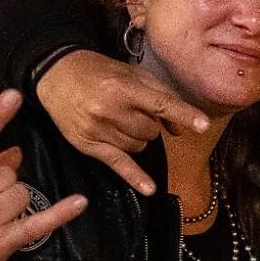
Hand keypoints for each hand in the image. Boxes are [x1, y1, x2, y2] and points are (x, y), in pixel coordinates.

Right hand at [36, 50, 207, 194]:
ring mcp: (98, 129)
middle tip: (135, 111)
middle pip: (151, 131)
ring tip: (122, 121)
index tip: (203, 125)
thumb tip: (180, 128)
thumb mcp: (133, 74)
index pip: (161, 104)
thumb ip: (161, 96)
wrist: (56, 74)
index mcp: (124, 87)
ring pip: (138, 147)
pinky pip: (118, 164)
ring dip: (138, 138)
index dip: (184, 114)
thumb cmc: (99, 72)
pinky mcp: (88, 145)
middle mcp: (110, 109)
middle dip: (150, 124)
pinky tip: (149, 189)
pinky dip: (135, 177)